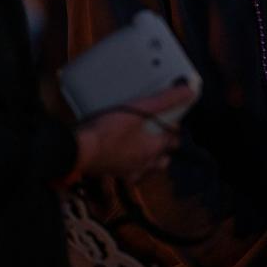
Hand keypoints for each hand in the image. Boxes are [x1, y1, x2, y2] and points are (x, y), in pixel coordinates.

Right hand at [73, 84, 193, 180]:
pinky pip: (127, 174)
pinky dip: (129, 167)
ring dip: (148, 160)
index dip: (174, 129)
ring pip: (145, 169)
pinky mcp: (111, 173)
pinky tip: (122, 158)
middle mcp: (143, 164)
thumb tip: (187, 91)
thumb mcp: (138, 109)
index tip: (171, 120)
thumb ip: (164, 100)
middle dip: (164, 150)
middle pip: (162, 160)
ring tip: (143, 148)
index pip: (173, 141)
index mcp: (153, 149)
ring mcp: (127, 171)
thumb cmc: (108, 131)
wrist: (79, 150)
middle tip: (159, 135)